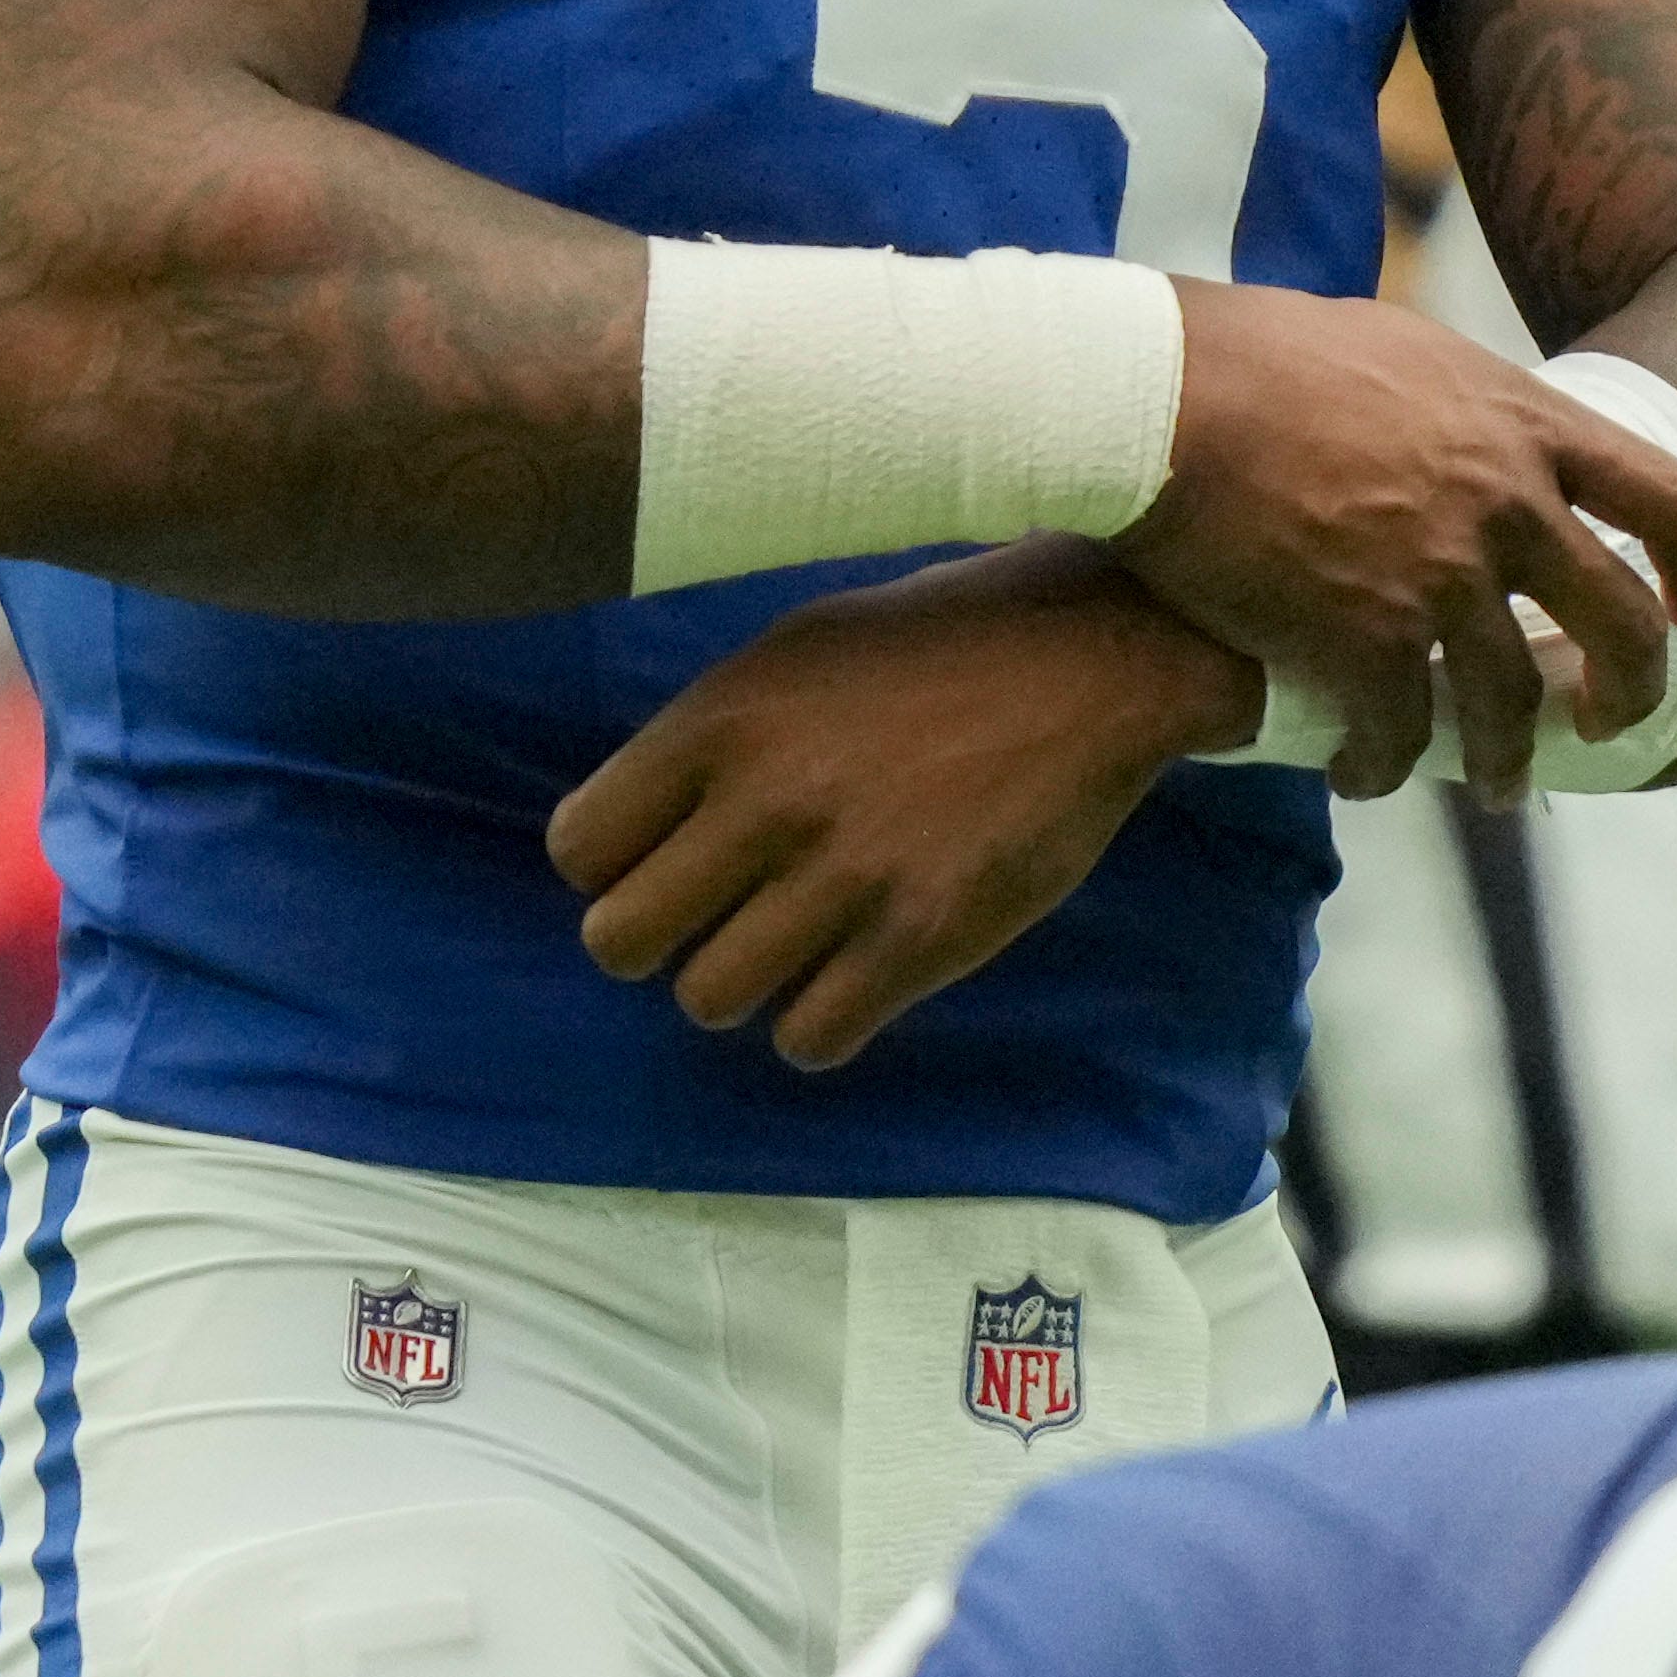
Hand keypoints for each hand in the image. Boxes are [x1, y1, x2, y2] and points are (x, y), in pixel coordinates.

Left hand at [547, 542, 1257, 1071]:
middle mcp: (768, 800)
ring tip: (794, 941)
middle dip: (657, 937)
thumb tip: (642, 831)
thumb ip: (712, 738)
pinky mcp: (923, 938)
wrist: (1095, 654)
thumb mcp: (794, 651)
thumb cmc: (937, 638)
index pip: (581, 846)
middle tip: (714, 915)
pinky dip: (818, 1022)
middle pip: (619, 942)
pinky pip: (810, 1038)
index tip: (664, 856)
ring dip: (742, 981)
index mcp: (723, 718)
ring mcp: (847, 877)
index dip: (612, 864)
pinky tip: (850, 975)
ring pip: (708, 1000)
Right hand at [1117, 284, 1676, 802]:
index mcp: (1525, 425)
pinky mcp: (1363, 641)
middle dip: (1630, 691)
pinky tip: (1361, 773)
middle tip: (1605, 723)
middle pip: (1622, 624)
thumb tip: (1498, 426)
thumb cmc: (1262, 357)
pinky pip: (1399, 737)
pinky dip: (1384, 767)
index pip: (1673, 499)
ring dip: (1506, 762)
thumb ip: (1473, 407)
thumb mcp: (1406, 351)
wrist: (1163, 397)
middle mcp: (1505, 505)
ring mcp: (1439, 577)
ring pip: (1510, 707)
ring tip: (1495, 788)